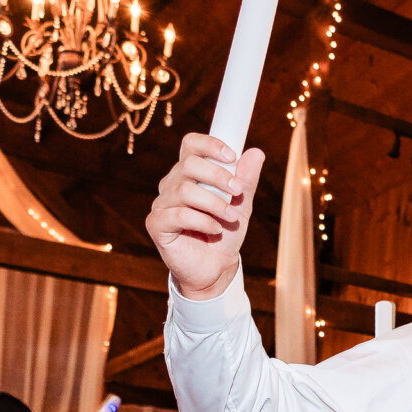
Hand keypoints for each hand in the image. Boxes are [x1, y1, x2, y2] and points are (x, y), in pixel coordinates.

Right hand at [147, 133, 265, 300]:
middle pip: (189, 164)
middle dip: (218, 176)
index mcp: (189, 174)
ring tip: (231, 217)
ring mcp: (161, 204)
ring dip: (214, 204)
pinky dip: (202, 221)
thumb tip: (256, 153)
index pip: (191, 145)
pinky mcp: (156, 224)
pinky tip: (215, 230)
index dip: (209, 144)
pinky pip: (178, 214)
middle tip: (237, 192)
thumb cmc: (225, 233)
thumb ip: (246, 180)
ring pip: (185, 190)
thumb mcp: (241, 205)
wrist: (216, 267)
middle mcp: (171, 184)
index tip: (231, 156)